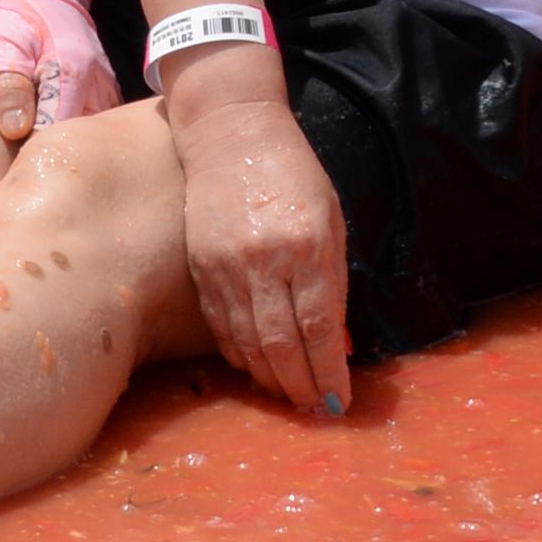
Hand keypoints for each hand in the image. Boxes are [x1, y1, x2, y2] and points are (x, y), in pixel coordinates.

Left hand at [0, 0, 120, 140]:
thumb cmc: (20, 18)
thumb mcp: (2, 44)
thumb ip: (7, 84)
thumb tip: (16, 129)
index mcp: (71, 72)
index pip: (56, 132)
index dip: (31, 150)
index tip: (11, 154)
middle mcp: (99, 85)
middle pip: (80, 141)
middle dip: (53, 153)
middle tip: (23, 157)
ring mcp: (108, 91)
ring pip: (93, 138)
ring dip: (69, 146)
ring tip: (39, 149)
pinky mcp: (109, 95)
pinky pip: (98, 127)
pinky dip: (80, 137)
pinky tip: (58, 138)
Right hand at [175, 93, 351, 414]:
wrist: (231, 132)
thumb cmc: (294, 174)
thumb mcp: (331, 220)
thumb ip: (335, 281)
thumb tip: (339, 343)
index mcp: (307, 245)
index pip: (318, 328)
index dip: (329, 372)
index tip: (340, 401)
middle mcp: (265, 260)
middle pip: (281, 345)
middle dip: (301, 387)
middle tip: (315, 409)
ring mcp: (227, 266)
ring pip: (247, 344)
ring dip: (270, 379)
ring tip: (289, 395)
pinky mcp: (201, 267)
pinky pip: (220, 326)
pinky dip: (239, 355)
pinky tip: (255, 367)